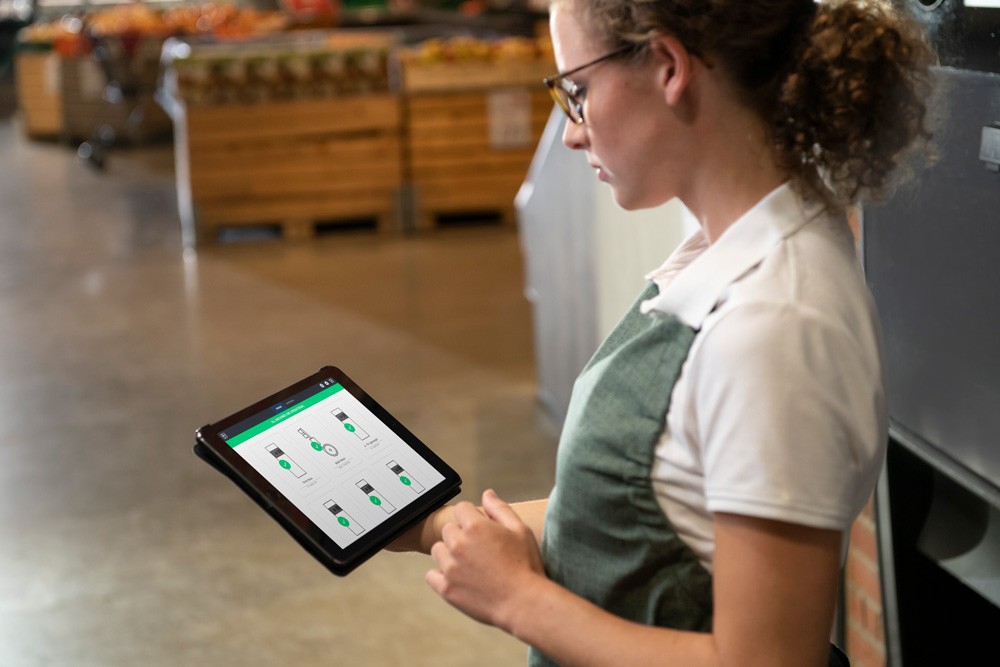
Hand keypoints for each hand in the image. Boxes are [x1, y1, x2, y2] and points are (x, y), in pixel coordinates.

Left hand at [426, 489, 545, 630]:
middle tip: (479, 550)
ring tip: (469, 565)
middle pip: (448, 529)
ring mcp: (450, 567)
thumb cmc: (525, 565)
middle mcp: (458, 543)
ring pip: (438, 550)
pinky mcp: (446, 588)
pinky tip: (458, 579)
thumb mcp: (520, 530)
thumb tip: (487, 494)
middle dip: (461, 535)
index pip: (461, 509)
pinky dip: (441, 576)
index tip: (481, 530)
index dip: (472, 517)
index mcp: (475, 526)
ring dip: (449, 554)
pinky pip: (431, 575)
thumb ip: (500, 509)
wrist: (523, 602)